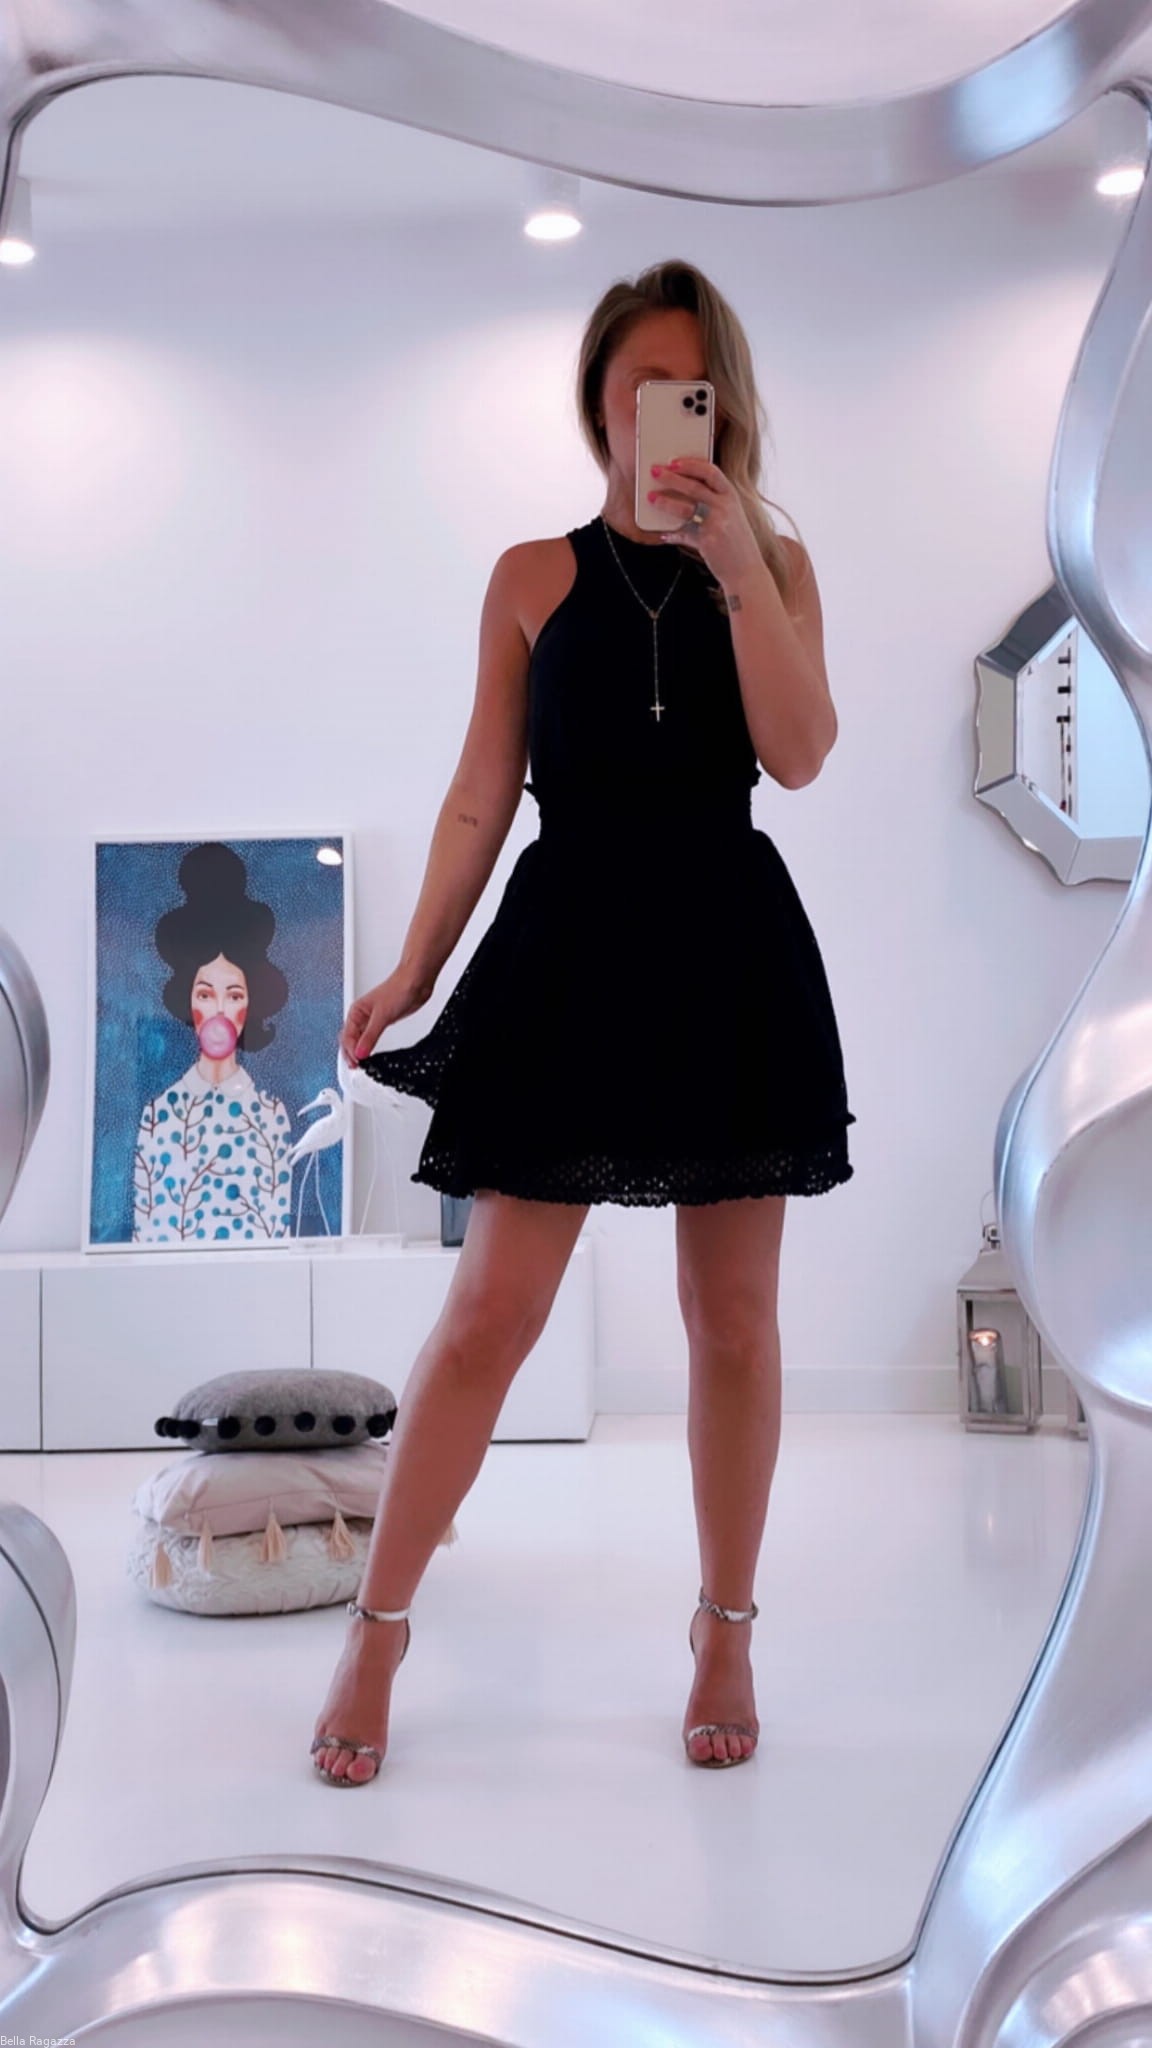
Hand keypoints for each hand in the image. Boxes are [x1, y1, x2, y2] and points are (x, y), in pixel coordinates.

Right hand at [339, 966, 435, 1065]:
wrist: (415, 983)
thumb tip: (360, 1053)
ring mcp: (372, 1020)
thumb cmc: (398, 989)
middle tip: (356, 1067)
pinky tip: (371, 1054)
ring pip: (359, 1040)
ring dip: (359, 1051)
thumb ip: (370, 1036)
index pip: (347, 1036)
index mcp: (356, 1011)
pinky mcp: (382, 1022)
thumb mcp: (382, 1016)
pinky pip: (371, 1038)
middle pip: (350, 1039)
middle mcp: (361, 1016)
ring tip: (361, 1064)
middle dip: (350, 1053)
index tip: (357, 1062)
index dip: (350, 1051)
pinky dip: (369, 1047)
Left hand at [646, 456, 761, 588]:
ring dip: (666, 501)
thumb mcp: (730, 519)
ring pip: (686, 507)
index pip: (711, 472)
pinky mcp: (707, 541)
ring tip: (651, 497)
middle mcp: (726, 507)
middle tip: (655, 471)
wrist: (747, 572)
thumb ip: (712, 508)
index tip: (674, 461)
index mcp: (731, 497)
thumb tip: (685, 503)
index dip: (691, 464)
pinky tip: (663, 533)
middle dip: (672, 477)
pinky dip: (672, 533)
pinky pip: (683, 533)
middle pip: (694, 486)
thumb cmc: (737, 545)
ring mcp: (717, 523)